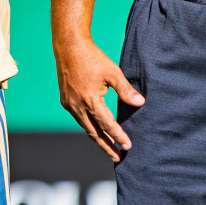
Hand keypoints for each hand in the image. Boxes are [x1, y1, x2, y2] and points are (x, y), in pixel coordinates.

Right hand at [54, 31, 143, 161]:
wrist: (68, 47)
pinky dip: (89, 127)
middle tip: (118, 157)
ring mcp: (69, 104)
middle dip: (107, 146)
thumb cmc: (92, 58)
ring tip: (109, 147)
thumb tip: (140, 103)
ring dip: (97, 138)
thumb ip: (126, 90)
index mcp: (90, 100)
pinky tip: (96, 129)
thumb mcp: (113, 73)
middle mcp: (77, 105)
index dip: (119, 136)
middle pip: (94, 132)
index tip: (128, 146)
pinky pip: (79, 119)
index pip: (107, 124)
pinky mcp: (65, 100)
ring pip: (85, 127)